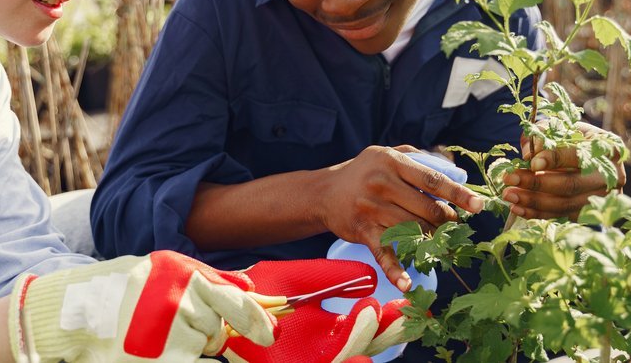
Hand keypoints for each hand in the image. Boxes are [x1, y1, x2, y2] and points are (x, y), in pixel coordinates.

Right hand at [9, 250, 276, 361]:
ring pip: (203, 350)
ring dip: (190, 348)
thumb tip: (250, 288)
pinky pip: (192, 362)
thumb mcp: (164, 270)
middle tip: (172, 330)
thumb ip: (208, 278)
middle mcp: (180, 299)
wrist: (70, 313)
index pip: (236, 301)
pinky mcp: (161, 358)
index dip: (257, 321)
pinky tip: (155, 352)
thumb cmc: (121, 290)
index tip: (269, 335)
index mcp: (183, 273)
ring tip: (154, 338)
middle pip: (218, 331)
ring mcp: (170, 332)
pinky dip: (183, 358)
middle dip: (206, 335)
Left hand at [220, 259, 408, 362]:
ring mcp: (310, 360)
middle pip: (366, 345)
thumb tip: (370, 276)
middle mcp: (325, 350)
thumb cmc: (255, 295)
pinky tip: (359, 358)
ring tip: (376, 317)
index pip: (371, 327)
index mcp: (331, 330)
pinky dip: (344, 362)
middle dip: (389, 334)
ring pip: (345, 357)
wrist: (213, 308)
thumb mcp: (297, 280)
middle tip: (409, 317)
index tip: (417, 307)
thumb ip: (330, 277)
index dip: (394, 320)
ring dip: (362, 339)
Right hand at [319, 145, 482, 290]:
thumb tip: (453, 167)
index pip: (432, 180)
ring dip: (432, 239)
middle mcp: (382, 184)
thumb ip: (419, 157)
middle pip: (427, 209)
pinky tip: (407, 284)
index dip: (458, 194)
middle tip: (453, 223)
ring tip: (441, 240)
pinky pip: (383, 253)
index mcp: (392, 162)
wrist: (324, 192)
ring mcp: (371, 209)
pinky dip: (395, 270)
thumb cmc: (364, 171)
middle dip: (446, 220)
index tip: (479, 206)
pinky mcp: (363, 231)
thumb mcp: (387, 153)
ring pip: (413, 230)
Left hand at [501, 121, 625, 219]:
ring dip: (532, 202)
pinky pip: (560, 216)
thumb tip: (528, 153)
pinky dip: (537, 214)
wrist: (591, 158)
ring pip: (564, 204)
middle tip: (509, 179)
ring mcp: (602, 199)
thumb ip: (544, 133)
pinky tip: (517, 208)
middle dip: (536, 183)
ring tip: (508, 195)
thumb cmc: (574, 139)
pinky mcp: (590, 214)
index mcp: (610, 149)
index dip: (555, 159)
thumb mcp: (563, 128)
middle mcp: (612, 177)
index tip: (531, 162)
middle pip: (570, 185)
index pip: (579, 155)